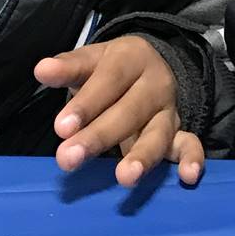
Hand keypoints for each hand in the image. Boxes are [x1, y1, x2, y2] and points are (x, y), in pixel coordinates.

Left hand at [33, 36, 204, 187]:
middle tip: (68, 158)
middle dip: (99, 136)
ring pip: (158, 133)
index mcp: (131, 58)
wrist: (150, 65)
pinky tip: (188, 177)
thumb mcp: (91, 61)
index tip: (61, 127)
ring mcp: (169, 111)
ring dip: (142, 156)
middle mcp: (154, 84)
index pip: (108, 80)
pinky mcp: (180, 132)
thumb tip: (42, 70)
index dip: (86, 104)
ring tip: (125, 176)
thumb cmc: (111, 69)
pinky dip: (192, 159)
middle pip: (129, 111)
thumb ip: (68, 68)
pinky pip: (190, 145)